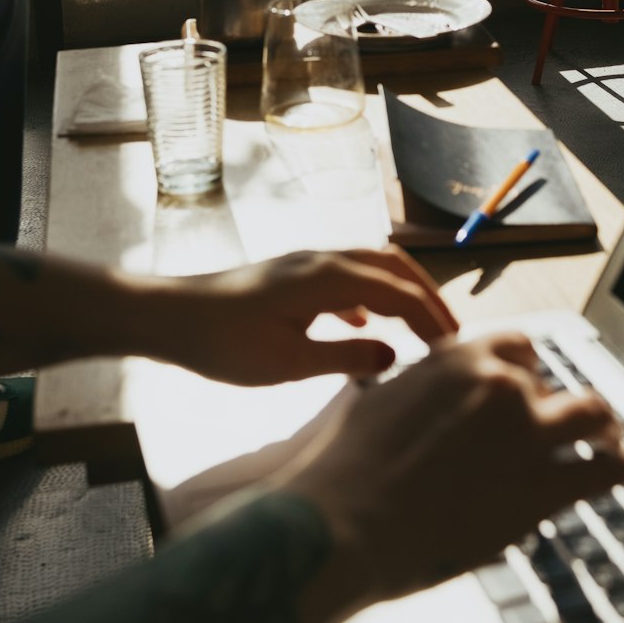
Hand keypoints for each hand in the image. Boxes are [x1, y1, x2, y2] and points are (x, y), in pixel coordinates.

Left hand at [159, 246, 459, 383]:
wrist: (169, 316)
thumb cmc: (224, 344)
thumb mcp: (288, 363)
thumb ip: (345, 357)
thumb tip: (394, 355)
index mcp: (330, 277)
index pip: (400, 293)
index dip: (432, 320)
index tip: (455, 350)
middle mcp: (324, 259)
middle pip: (394, 267)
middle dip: (427, 298)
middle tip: (449, 335)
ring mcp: (307, 263)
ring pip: (372, 266)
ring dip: (401, 292)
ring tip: (419, 329)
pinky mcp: (292, 274)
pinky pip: (348, 275)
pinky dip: (370, 295)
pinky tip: (363, 326)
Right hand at [279, 331, 623, 607]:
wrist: (340, 522)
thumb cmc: (341, 468)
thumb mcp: (372, 400)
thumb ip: (410, 391)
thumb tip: (402, 392)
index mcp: (460, 355)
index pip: (516, 346)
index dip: (521, 370)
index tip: (520, 389)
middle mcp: (502, 383)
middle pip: (547, 382)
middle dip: (548, 402)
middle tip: (546, 428)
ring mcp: (528, 433)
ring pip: (588, 413)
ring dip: (597, 424)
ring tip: (603, 437)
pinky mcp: (542, 487)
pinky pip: (605, 468)